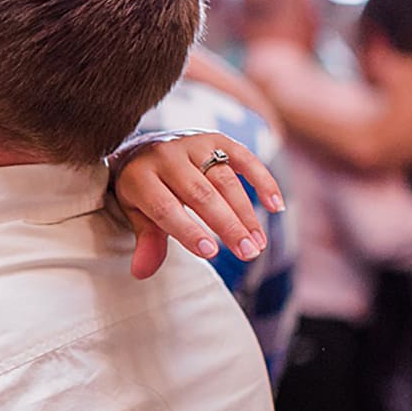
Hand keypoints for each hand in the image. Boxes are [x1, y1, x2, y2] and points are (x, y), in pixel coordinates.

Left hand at [110, 131, 285, 279]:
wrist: (141, 149)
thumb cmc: (142, 191)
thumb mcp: (135, 214)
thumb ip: (146, 240)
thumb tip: (142, 272)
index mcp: (140, 177)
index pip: (165, 207)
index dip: (188, 231)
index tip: (211, 253)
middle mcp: (166, 156)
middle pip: (201, 195)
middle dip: (227, 226)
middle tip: (247, 253)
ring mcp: (193, 144)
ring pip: (224, 180)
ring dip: (245, 213)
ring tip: (258, 243)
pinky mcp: (216, 139)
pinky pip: (244, 158)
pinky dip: (263, 181)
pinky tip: (276, 206)